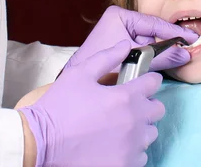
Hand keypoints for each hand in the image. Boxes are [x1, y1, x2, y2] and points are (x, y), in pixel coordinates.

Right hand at [19, 40, 164, 166]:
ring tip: (120, 124)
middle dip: (147, 102)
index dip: (149, 79)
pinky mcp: (125, 165)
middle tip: (129, 103)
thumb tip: (126, 45)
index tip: (143, 81)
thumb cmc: (60, 105)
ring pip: (150, 133)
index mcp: (125, 97)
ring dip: (140, 126)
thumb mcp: (80, 73)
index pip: (154, 83)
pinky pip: (141, 156)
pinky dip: (133, 148)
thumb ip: (107, 57)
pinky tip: (116, 142)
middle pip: (157, 110)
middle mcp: (134, 123)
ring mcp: (131, 147)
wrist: (43, 140)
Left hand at [67, 5, 198, 72]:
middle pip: (152, 32)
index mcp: (120, 16)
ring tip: (179, 56)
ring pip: (149, 42)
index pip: (153, 22)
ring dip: (161, 52)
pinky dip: (152, 57)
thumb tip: (185, 54)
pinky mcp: (120, 45)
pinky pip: (142, 49)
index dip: (174, 32)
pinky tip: (163, 63)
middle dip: (169, 42)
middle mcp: (119, 20)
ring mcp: (120, 32)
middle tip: (189, 48)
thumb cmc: (103, 68)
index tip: (192, 38)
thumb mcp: (136, 60)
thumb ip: (161, 56)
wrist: (82, 86)